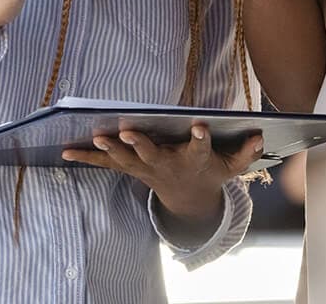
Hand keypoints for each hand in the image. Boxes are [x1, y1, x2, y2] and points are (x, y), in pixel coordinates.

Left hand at [59, 124, 263, 219]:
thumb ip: (245, 152)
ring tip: (96, 137)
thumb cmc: (210, 173)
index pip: (199, 148)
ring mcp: (145, 168)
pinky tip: (64, 151)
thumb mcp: (232, 166)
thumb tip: (261, 135)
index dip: (199, 138)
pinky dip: (85, 157)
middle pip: (152, 153)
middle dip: (139, 143)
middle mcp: (167, 164)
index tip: (199, 126)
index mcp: (193, 160)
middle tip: (127, 130)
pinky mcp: (131, 168)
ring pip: (126, 158)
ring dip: (110, 149)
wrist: (188, 200)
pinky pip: (106, 164)